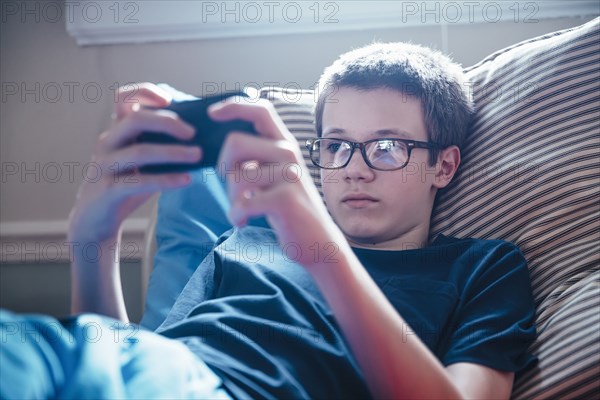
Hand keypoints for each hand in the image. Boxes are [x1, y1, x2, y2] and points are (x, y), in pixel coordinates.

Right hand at [67, 83, 201, 242]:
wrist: (95, 220)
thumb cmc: (125, 186)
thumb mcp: (141, 162)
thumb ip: (160, 146)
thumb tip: (199, 138)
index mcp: (116, 131)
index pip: (122, 98)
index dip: (144, 92)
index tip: (170, 99)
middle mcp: (107, 143)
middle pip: (135, 120)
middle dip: (167, 122)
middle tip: (193, 132)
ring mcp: (105, 166)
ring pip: (139, 152)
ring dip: (173, 152)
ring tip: (197, 155)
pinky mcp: (108, 190)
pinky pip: (140, 181)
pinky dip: (166, 180)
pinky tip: (186, 180)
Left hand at [209, 97, 349, 267]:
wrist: (318, 242)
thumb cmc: (290, 210)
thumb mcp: (275, 177)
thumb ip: (258, 159)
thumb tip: (227, 146)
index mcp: (285, 145)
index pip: (261, 110)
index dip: (233, 106)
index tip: (213, 114)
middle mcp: (289, 154)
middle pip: (235, 142)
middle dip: (223, 168)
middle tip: (234, 189)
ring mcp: (289, 175)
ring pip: (236, 176)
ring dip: (231, 199)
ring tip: (243, 211)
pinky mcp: (285, 199)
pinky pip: (242, 203)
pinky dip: (236, 216)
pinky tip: (244, 221)